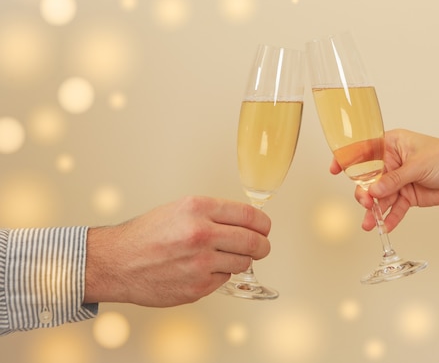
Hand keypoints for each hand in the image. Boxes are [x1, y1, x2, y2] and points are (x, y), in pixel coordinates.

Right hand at [84, 196, 270, 306]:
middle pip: (253, 241)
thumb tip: (246, 221)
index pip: (249, 215)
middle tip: (261, 247)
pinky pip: (224, 279)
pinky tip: (201, 269)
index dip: (263, 223)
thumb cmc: (146, 235)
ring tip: (223, 257)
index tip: (265, 228)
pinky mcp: (197, 286)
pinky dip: (219, 275)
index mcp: (198, 208)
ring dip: (239, 260)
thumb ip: (213, 214)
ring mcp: (200, 262)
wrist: (116, 262)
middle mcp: (201, 233)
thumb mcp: (180, 209)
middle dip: (262, 245)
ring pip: (243, 262)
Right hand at [331, 129, 438, 231]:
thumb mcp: (417, 165)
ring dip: (374, 210)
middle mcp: (392, 162)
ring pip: (380, 197)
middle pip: (369, 178)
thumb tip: (373, 191)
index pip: (364, 150)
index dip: (348, 159)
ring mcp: (399, 180)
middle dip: (365, 192)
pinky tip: (383, 226)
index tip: (335, 169)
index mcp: (392, 144)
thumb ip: (393, 179)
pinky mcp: (408, 196)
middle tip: (366, 202)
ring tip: (370, 222)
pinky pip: (394, 208)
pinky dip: (389, 218)